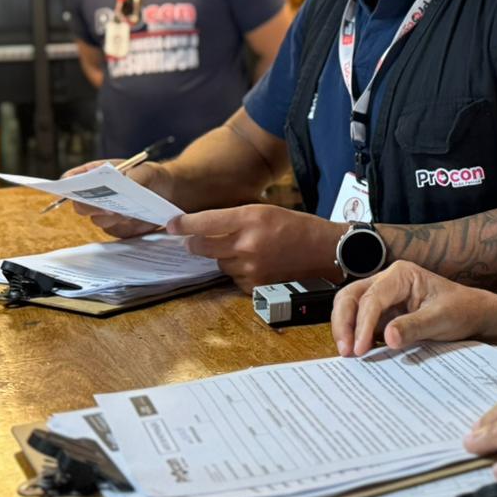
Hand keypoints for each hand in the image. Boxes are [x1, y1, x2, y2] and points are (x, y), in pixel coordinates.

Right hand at [63, 158, 169, 238]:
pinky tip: (138, 219)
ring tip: (127, 211)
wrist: (167, 192)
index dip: (67, 184)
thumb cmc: (151, 176)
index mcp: (94, 174)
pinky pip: (116, 231)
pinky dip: (126, 226)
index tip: (72, 186)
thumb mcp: (146, 171)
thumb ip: (134, 177)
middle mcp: (95, 196)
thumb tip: (126, 186)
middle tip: (104, 205)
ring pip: (98, 220)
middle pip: (79, 205)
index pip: (71, 179)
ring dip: (111, 217)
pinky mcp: (118, 228)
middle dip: (90, 206)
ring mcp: (105, 214)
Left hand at [165, 204, 337, 292]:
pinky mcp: (256, 285)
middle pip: (202, 246)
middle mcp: (247, 243)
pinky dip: (239, 272)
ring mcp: (251, 267)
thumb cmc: (298, 227)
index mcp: (250, 218)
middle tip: (197, 240)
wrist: (325, 250)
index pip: (204, 222)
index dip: (183, 224)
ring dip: (224, 257)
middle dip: (196, 243)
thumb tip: (204, 227)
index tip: (171, 225)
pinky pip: (234, 279)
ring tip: (248, 250)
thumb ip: (236, 218)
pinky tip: (258, 264)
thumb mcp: (266, 211)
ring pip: (219, 263)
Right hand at [331, 261, 495, 357]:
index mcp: (401, 275)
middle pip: (350, 297)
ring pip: (350, 308)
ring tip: (349, 355)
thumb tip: (387, 338)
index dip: (363, 323)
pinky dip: (355, 336)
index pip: (372, 297)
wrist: (473, 315)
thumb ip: (414, 327)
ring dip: (345, 329)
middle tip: (346, 352)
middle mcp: (387, 282)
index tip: (360, 349)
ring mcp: (382, 298)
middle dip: (343, 322)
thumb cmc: (461, 310)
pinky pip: (360, 323)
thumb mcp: (442, 319)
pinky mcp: (382, 315)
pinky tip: (357, 354)